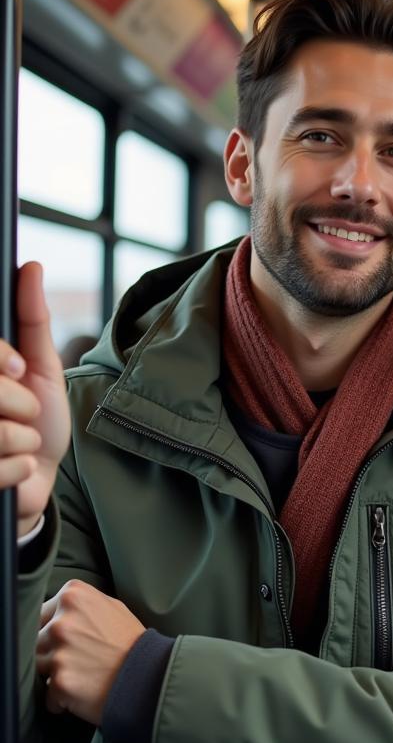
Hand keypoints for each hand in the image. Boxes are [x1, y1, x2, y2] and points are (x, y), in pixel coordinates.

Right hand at [0, 262, 70, 536]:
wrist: (34, 475)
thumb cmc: (34, 418)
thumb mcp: (38, 365)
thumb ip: (31, 319)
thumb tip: (29, 267)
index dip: (4, 360)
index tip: (18, 371)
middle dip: (21, 405)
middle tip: (22, 415)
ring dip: (23, 441)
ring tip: (17, 442)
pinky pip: (3, 468)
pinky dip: (20, 469)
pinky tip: (12, 469)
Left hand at [36, 580, 144, 725]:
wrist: (148, 673)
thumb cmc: (130, 640)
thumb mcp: (112, 606)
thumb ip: (80, 604)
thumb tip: (54, 612)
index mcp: (73, 595)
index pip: (41, 614)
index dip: (53, 628)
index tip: (70, 637)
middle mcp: (62, 622)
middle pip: (36, 641)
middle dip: (52, 651)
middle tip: (81, 656)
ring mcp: (59, 653)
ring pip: (38, 667)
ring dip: (55, 673)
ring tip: (83, 672)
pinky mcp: (59, 682)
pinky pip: (48, 694)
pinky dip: (62, 697)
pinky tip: (85, 688)